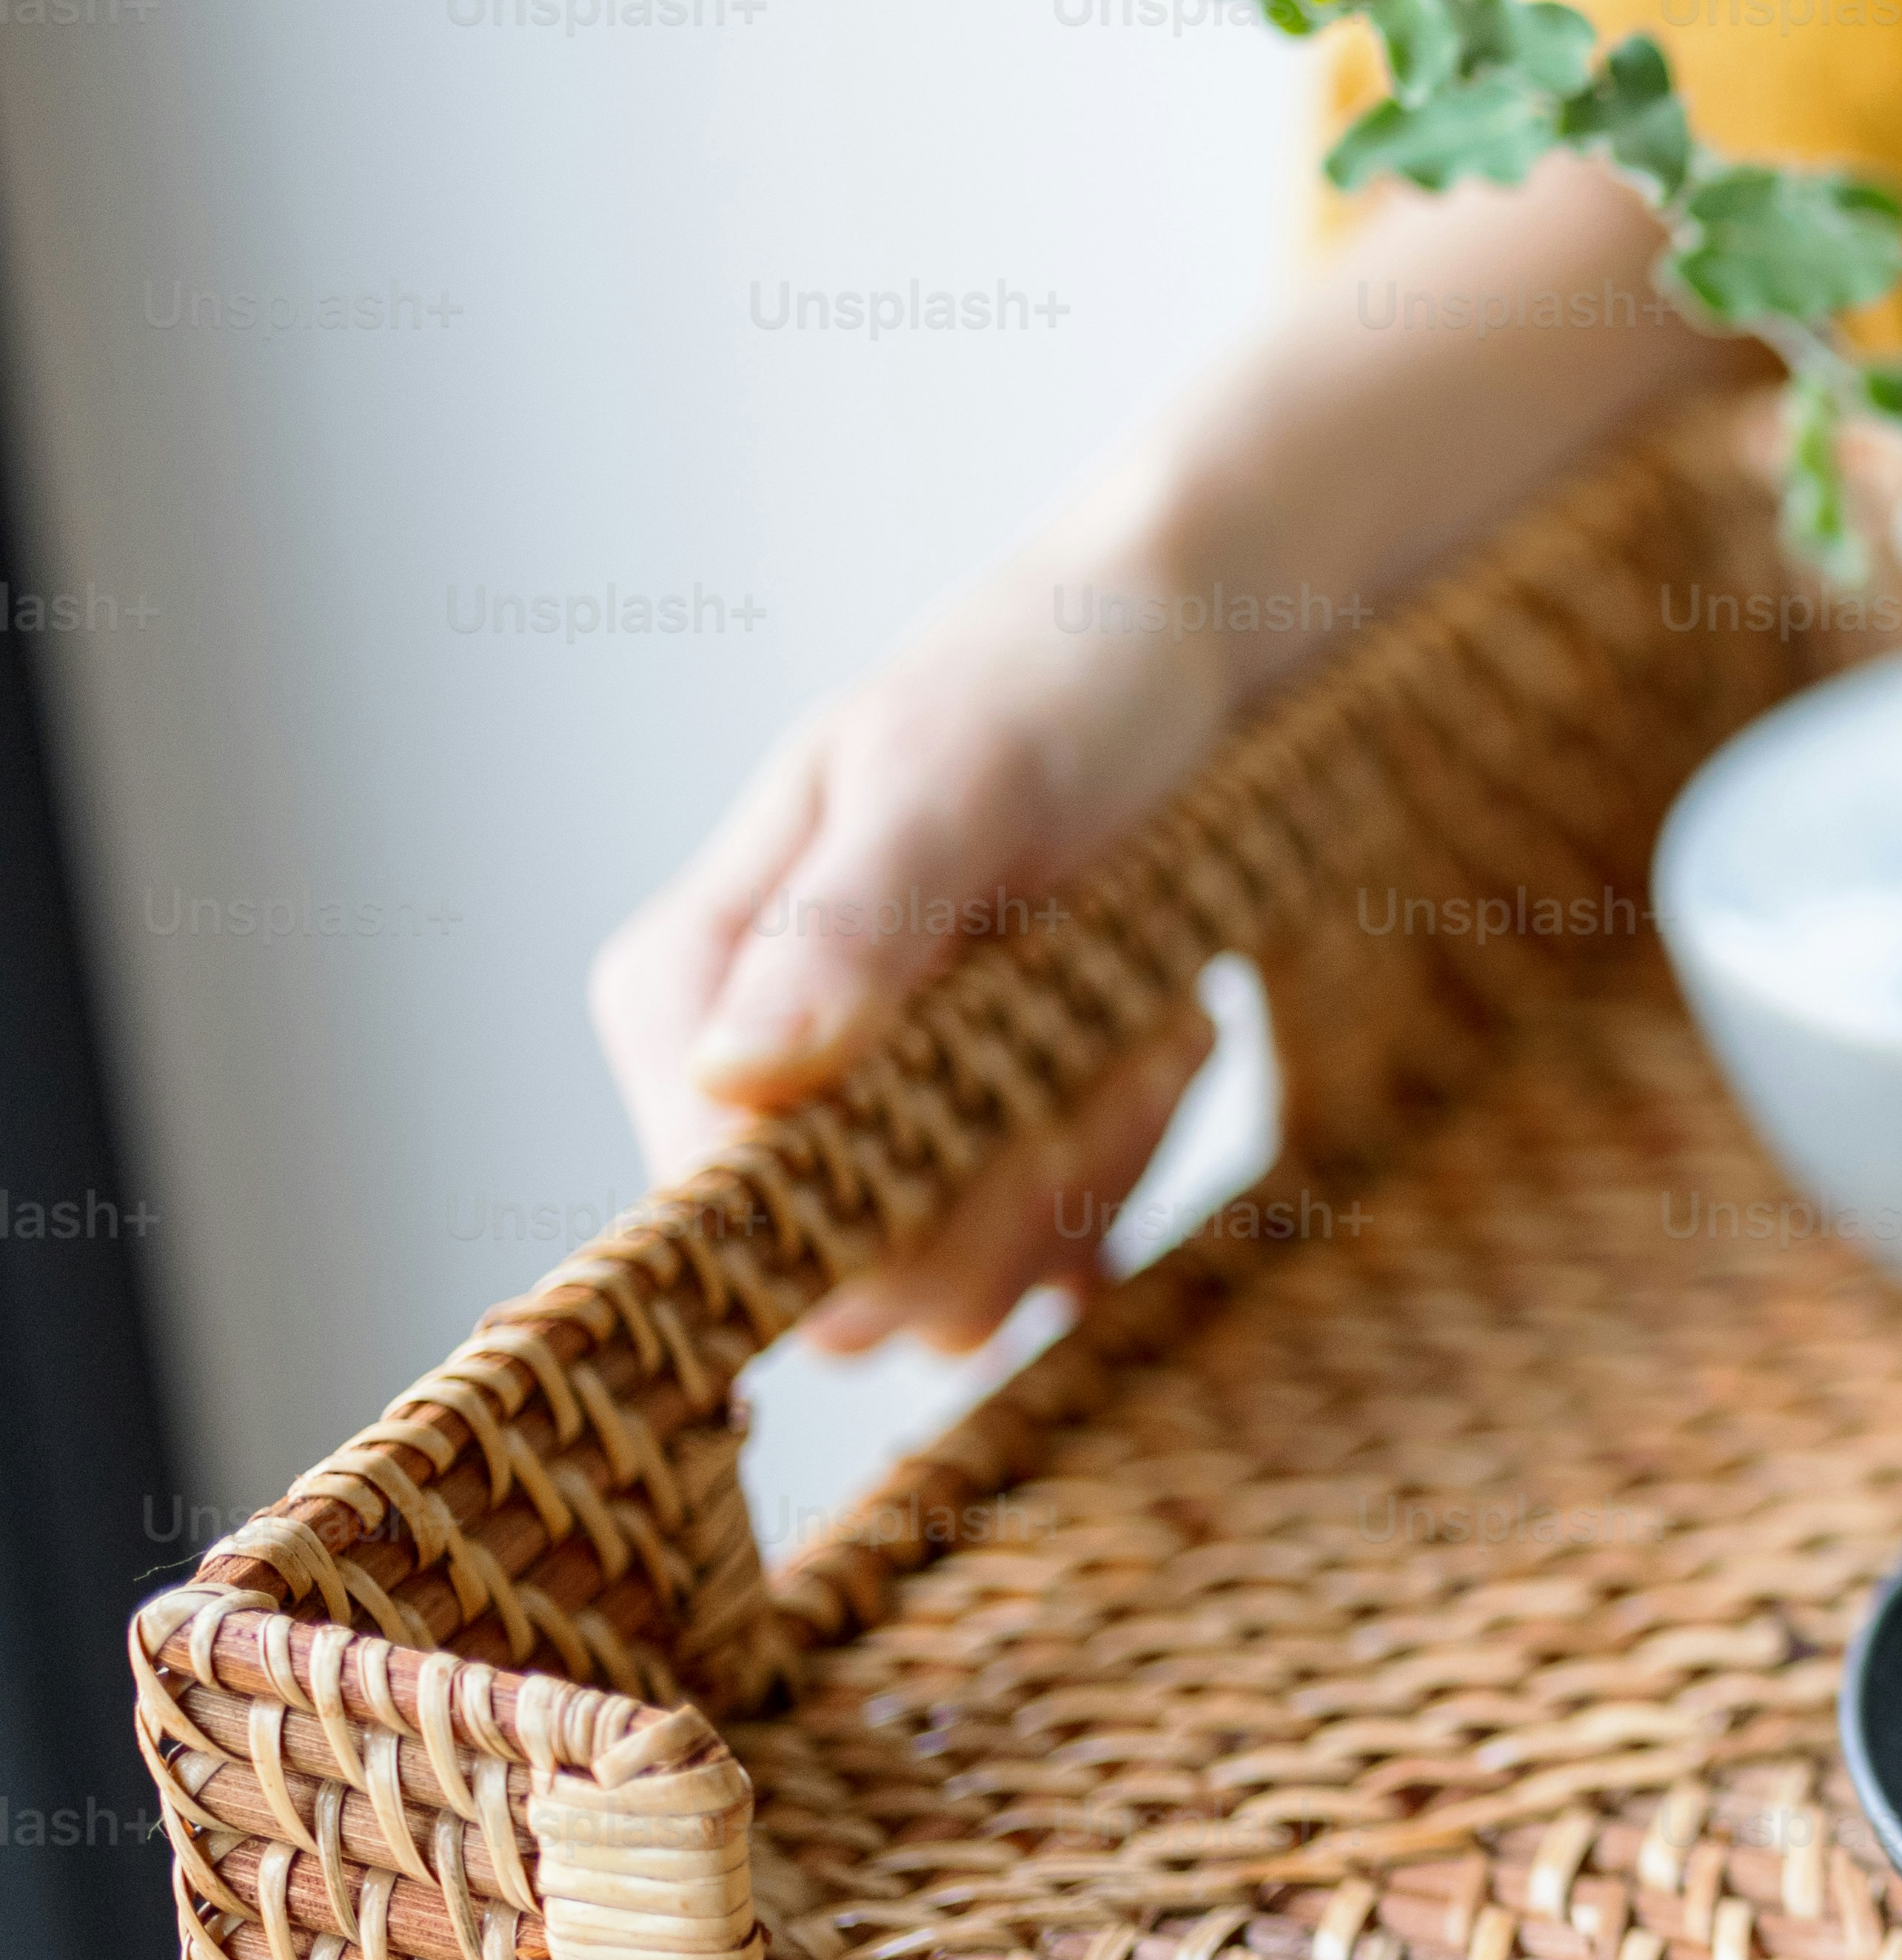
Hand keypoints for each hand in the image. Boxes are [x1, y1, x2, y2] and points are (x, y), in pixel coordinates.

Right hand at [589, 534, 1240, 1352]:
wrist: (1160, 669)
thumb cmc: (1041, 692)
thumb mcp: (953, 777)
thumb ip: (849, 924)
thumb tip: (733, 1080)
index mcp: (684, 997)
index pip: (730, 1210)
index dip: (893, 1199)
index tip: (1026, 1082)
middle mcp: (745, 1090)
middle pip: (858, 1288)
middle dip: (1019, 1189)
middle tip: (1120, 1036)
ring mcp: (858, 1134)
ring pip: (967, 1291)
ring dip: (1093, 1167)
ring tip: (1140, 1017)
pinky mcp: (968, 1169)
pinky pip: (1046, 1260)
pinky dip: (1129, 1164)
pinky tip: (1152, 1042)